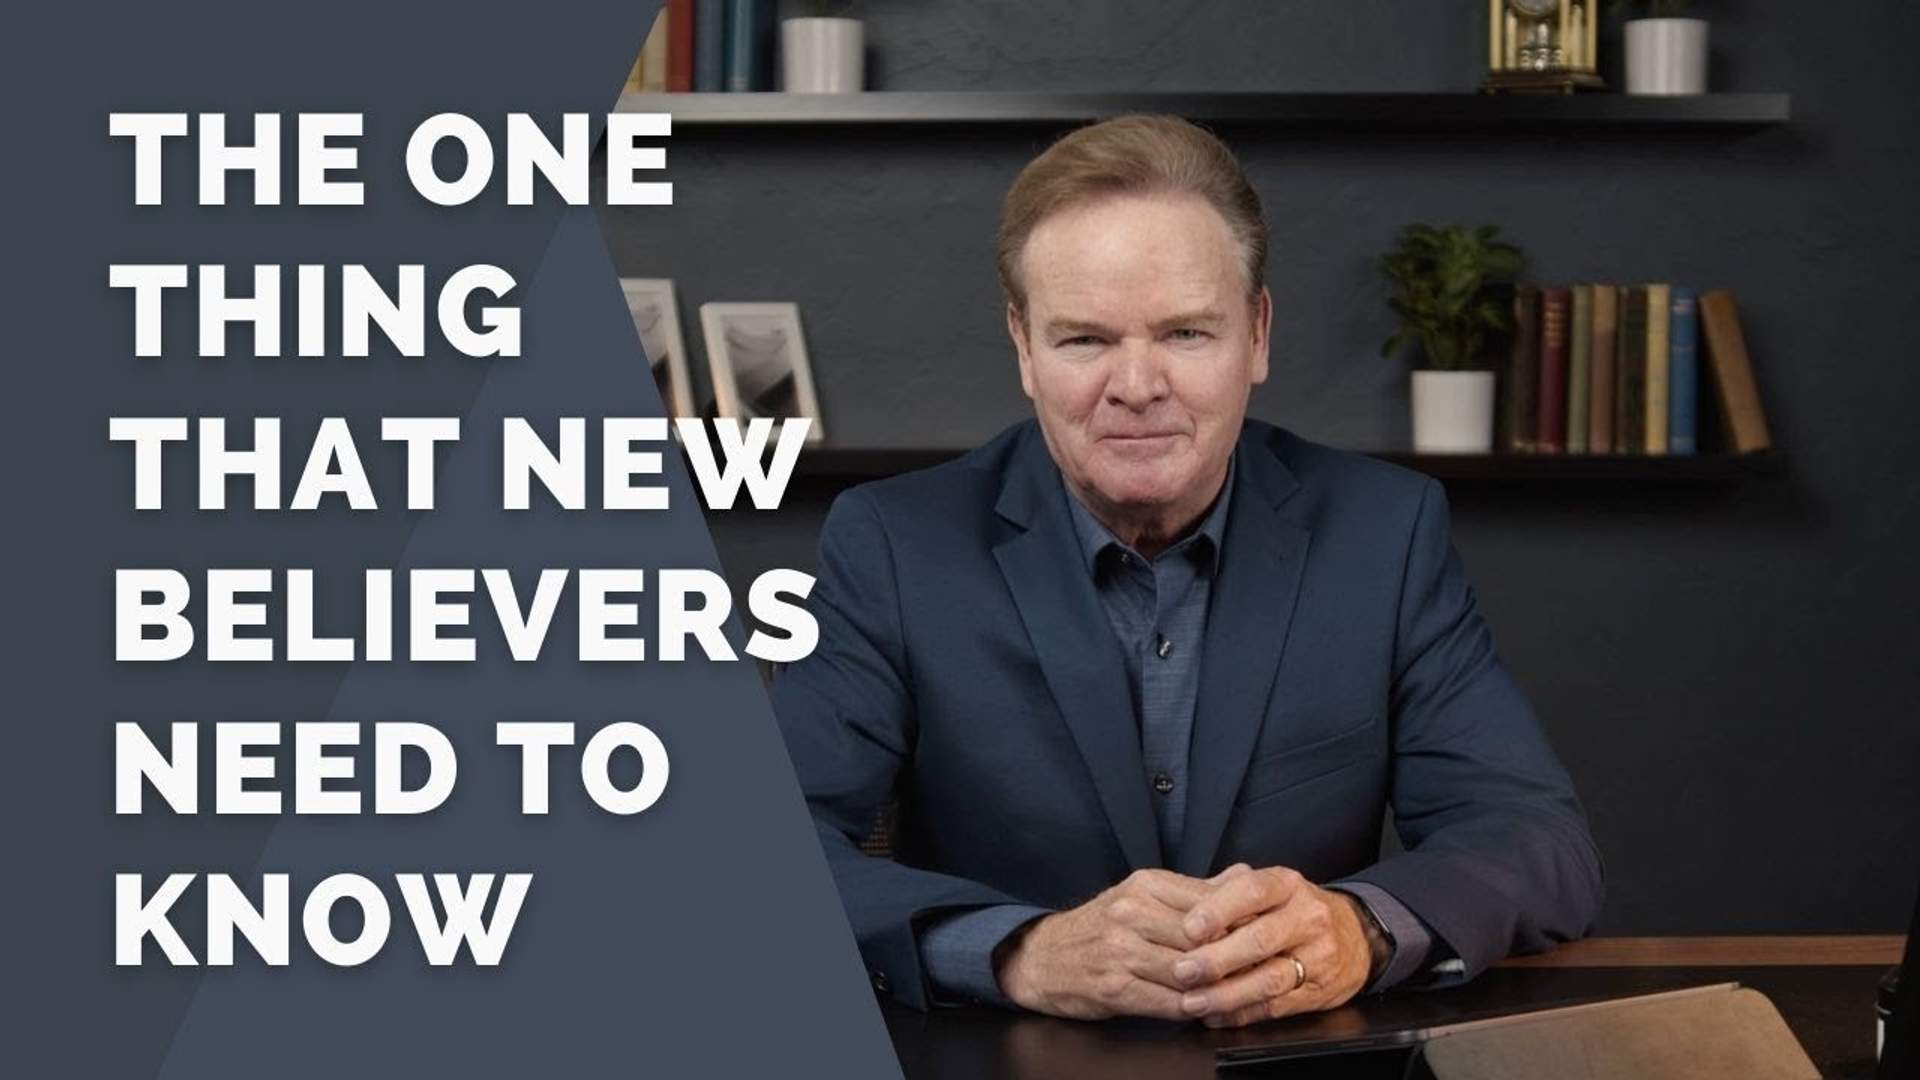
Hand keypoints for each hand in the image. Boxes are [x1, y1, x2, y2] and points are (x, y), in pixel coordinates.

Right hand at [993, 867, 1246, 1019]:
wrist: (1042, 957)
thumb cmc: (1101, 926)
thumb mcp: (1143, 895)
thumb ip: (1196, 890)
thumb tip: (1246, 875)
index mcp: (1145, 885)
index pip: (1210, 902)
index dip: (1242, 923)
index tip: (1264, 936)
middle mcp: (1132, 913)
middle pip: (1203, 939)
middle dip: (1235, 958)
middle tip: (1262, 970)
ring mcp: (1121, 951)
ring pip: (1189, 973)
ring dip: (1217, 988)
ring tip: (1238, 992)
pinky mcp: (1115, 988)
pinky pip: (1169, 1003)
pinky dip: (1193, 1009)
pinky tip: (1205, 1009)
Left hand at [1169, 867, 1374, 1027]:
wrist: (1356, 936)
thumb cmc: (1294, 910)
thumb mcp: (1269, 890)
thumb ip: (1226, 895)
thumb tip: (1179, 910)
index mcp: (1287, 885)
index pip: (1252, 891)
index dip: (1218, 910)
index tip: (1188, 928)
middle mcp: (1307, 918)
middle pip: (1260, 939)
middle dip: (1216, 959)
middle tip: (1181, 971)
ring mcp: (1318, 956)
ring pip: (1269, 979)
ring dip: (1226, 994)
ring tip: (1193, 1001)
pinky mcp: (1318, 992)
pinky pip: (1275, 1007)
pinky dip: (1241, 1013)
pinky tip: (1215, 1015)